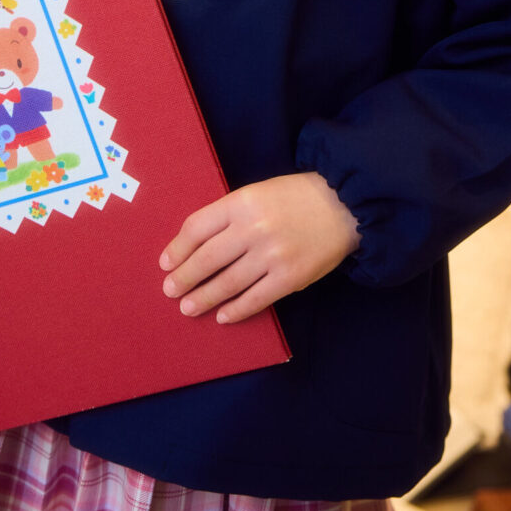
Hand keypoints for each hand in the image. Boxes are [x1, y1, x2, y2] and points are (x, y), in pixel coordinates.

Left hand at [160, 172, 359, 323]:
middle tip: (169, 291)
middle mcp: (253, 228)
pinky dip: (236, 310)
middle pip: (207, 258)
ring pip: (228, 283)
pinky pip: (255, 299)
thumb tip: (197, 245)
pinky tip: (223, 316)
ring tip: (188, 308)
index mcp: (242, 202)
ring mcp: (272, 255)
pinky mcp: (290, 278)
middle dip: (184, 278)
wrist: (344, 205)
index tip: (166, 263)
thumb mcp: (258, 193)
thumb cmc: (295, 198)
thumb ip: (230, 215)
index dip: (178, 248)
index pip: (197, 228)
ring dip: (204, 298)